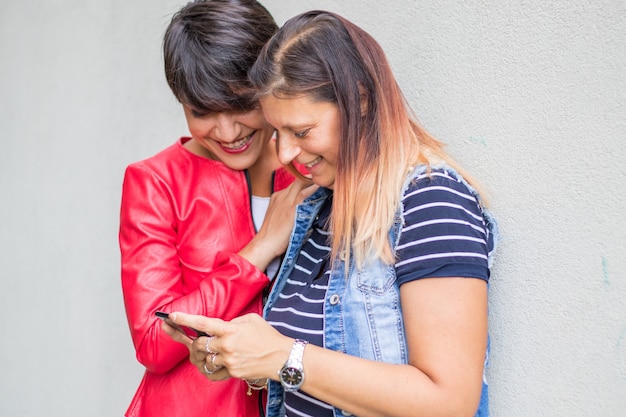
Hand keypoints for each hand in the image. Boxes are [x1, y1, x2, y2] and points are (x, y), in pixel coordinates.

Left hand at [167, 312, 293, 380]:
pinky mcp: (232, 373)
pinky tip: (213, 364)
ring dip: (204, 355)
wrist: (281, 357)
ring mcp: (228, 361)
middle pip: (199, 344)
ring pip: (205, 359)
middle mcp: (227, 345)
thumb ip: (232, 322)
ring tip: (211, 352)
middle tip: (198, 339)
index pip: (203, 323)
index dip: (186, 319)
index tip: (172, 316)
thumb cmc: (267, 336)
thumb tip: (221, 327)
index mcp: (230, 329)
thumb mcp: (251, 319)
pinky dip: (210, 368)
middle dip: (197, 342)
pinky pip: (213, 372)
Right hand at [240, 178, 318, 270]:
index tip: (316, 184)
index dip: (306, 183)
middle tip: (325, 181)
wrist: (265, 243)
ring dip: (314, 182)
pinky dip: (315, 190)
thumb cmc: (273, 235)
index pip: (294, 184)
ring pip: (301, 183)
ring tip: (327, 183)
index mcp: (277, 197)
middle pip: (298, 180)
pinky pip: (305, 194)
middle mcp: (281, 196)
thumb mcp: (278, 217)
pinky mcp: (292, 208)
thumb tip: (305, 210)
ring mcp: (286, 201)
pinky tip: (325, 189)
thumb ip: (290, 210)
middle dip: (311, 179)